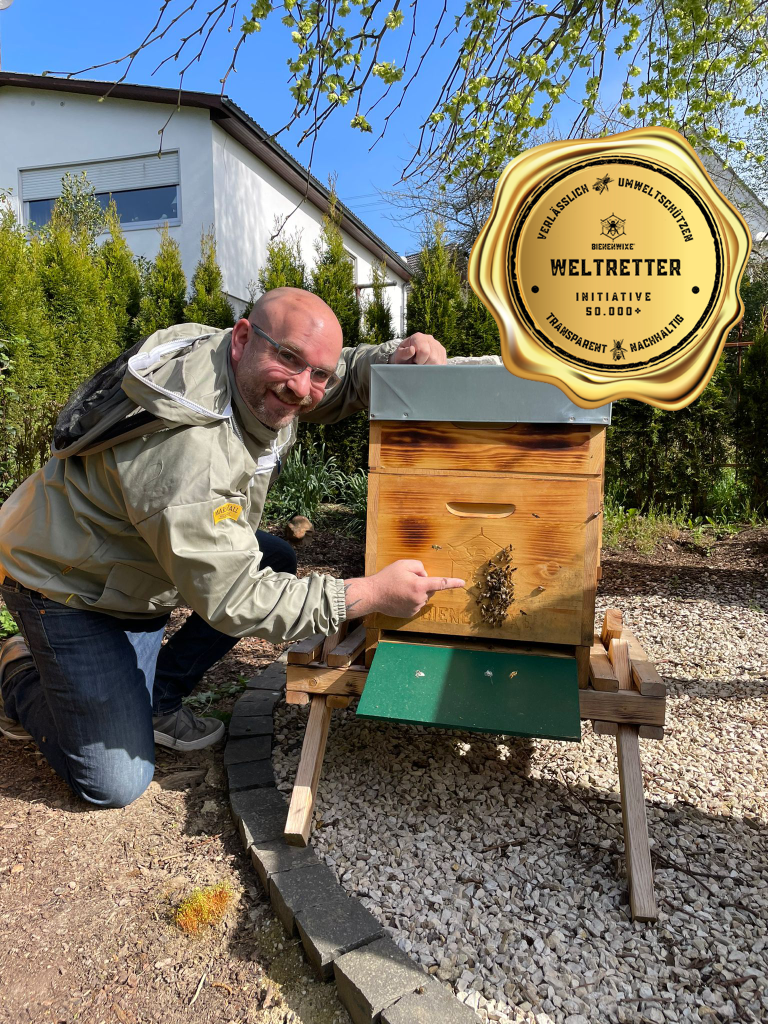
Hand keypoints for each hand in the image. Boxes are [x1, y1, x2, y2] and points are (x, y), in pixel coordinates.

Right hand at [343, 560, 464, 618]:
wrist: (372, 595)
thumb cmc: (387, 577)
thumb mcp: (403, 564)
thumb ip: (419, 566)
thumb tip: (426, 575)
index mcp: (420, 585)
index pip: (441, 583)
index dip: (453, 582)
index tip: (463, 583)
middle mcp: (419, 599)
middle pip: (429, 589)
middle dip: (423, 583)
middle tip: (406, 580)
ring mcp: (415, 608)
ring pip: (423, 597)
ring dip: (416, 592)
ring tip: (400, 589)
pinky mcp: (410, 614)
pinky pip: (416, 604)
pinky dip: (411, 600)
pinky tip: (399, 597)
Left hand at [389, 332, 446, 364]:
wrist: (406, 359)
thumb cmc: (402, 357)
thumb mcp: (399, 355)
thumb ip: (404, 353)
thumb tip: (412, 349)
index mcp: (418, 337)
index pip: (425, 351)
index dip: (419, 361)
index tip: (414, 362)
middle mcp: (429, 339)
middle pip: (433, 357)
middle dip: (424, 364)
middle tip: (418, 363)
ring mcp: (437, 345)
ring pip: (438, 361)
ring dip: (430, 366)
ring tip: (422, 363)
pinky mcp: (442, 352)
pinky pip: (442, 363)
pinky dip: (435, 367)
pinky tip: (428, 365)